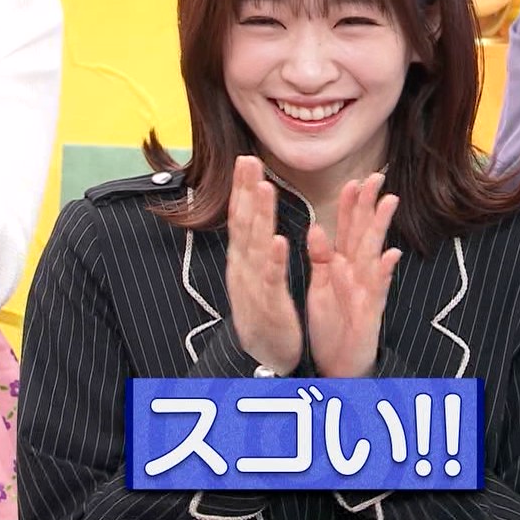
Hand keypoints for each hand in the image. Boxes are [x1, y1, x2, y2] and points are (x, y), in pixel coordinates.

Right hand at [225, 156, 302, 375]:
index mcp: (243, 260)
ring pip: (256, 246)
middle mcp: (243, 268)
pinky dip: (273, 260)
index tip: (246, 160)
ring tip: (264, 188)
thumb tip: (252, 216)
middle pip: (243, 224)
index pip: (241, 218)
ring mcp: (253, 286)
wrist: (261, 359)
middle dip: (246, 191)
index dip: (242, 189)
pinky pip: (271, 280)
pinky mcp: (269, 305)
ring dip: (260, 217)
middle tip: (248, 161)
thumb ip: (254, 246)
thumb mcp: (255, 275)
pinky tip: (278, 241)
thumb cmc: (262, 314)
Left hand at [306, 174, 402, 378]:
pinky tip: (391, 254)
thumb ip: (320, 257)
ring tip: (389, 202)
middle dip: (370, 206)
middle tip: (376, 177)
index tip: (353, 180)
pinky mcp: (370, 312)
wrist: (338, 365)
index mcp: (342, 266)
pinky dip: (384, 272)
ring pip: (373, 254)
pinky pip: (377, 289)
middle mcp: (357, 274)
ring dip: (381, 228)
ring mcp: (366, 291)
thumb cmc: (332, 324)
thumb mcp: (321, 286)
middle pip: (364, 233)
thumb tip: (316, 227)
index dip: (350, 205)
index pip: (347, 229)